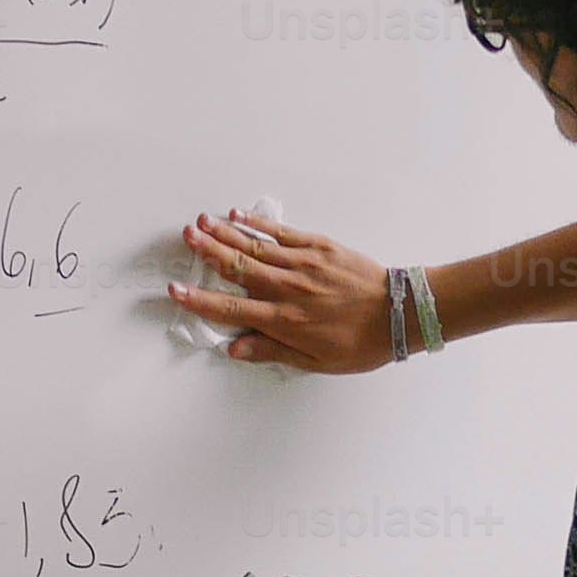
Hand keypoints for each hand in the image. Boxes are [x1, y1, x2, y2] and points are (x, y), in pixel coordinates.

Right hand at [173, 208, 392, 370]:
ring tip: (201, 222)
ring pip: (256, 246)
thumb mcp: (316, 362)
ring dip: (226, 233)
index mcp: (284, 321)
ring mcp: (303, 265)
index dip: (200, 300)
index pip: (232, 309)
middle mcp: (288, 289)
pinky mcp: (319, 247)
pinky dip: (259, 223)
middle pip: (238, 268)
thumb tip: (235, 350)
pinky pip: (282, 233)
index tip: (176, 291)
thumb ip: (272, 352)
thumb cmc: (360, 343)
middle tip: (184, 237)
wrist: (399, 314)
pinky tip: (239, 214)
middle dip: (208, 252)